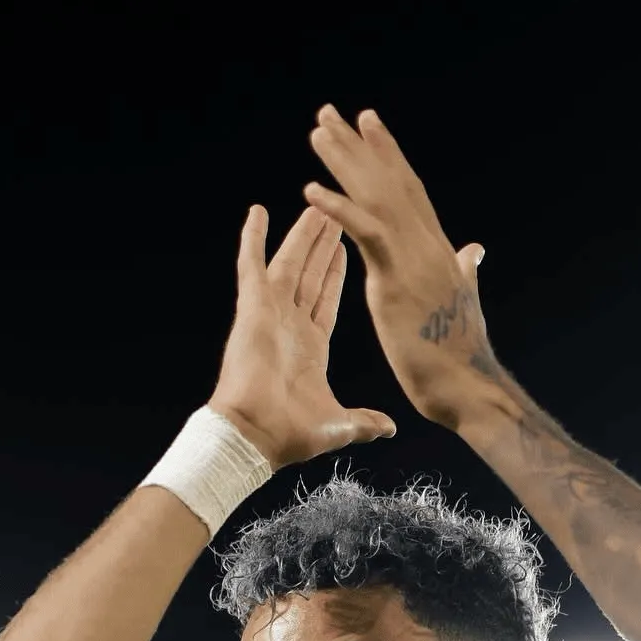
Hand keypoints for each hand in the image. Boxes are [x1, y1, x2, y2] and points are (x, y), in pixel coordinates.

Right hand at [210, 204, 395, 468]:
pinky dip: (253, 238)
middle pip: (310, 274)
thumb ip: (363, 422)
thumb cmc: (290, 434)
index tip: (345, 248)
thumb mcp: (338, 425)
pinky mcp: (254, 308)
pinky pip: (252, 265)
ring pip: (290, 263)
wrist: (257, 435)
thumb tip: (388, 427)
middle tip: (334, 213)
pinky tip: (258, 211)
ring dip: (302, 235)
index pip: (326, 300)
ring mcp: (271, 314)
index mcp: (311, 348)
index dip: (335, 275)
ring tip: (315, 205)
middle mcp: (291, 325)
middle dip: (323, 245)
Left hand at [304, 106, 493, 431]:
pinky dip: (338, 209)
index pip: (409, 192)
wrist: (466, 386)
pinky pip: (363, 233)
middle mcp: (425, 244)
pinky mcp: (395, 279)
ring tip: (317, 131)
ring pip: (374, 197)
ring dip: (344, 162)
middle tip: (330, 113)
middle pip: (388, 182)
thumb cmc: (460, 355)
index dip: (388, 156)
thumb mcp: (460, 302)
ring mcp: (411, 258)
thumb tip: (474, 250)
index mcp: (436, 249)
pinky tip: (310, 189)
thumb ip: (464, 271)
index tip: (369, 126)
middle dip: (360, 146)